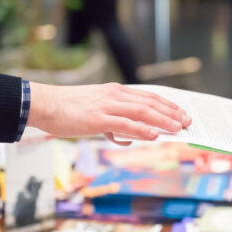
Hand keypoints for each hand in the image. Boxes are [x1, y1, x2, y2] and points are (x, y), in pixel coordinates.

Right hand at [27, 83, 191, 143]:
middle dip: (171, 112)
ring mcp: (107, 105)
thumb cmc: (69, 108)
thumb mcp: (96, 111)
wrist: (45, 104)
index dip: (167, 104)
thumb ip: (113, 124)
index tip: (180, 112)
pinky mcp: (98, 118)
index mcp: (115, 92)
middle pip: (150, 102)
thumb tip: (126, 138)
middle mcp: (115, 95)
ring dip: (162, 120)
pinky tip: (154, 135)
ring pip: (142, 111)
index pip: (148, 96)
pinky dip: (141, 129)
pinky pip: (124, 123)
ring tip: (178, 128)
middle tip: (187, 121)